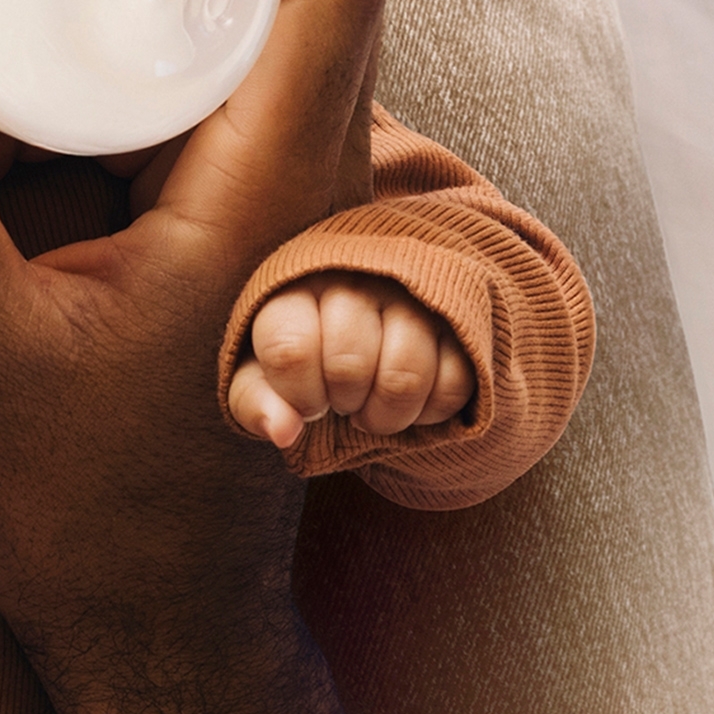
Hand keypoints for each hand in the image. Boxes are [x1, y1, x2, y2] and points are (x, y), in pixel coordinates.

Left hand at [230, 273, 474, 445]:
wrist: (360, 321)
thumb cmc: (301, 355)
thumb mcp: (261, 376)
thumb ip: (255, 403)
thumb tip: (282, 433)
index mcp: (292, 290)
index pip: (290, 350)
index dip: (300, 396)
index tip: (307, 402)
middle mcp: (352, 281)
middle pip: (349, 364)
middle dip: (344, 404)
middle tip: (344, 404)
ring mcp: (410, 294)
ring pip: (405, 376)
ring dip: (388, 416)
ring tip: (373, 410)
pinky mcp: (457, 316)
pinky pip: (454, 381)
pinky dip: (432, 411)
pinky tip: (412, 404)